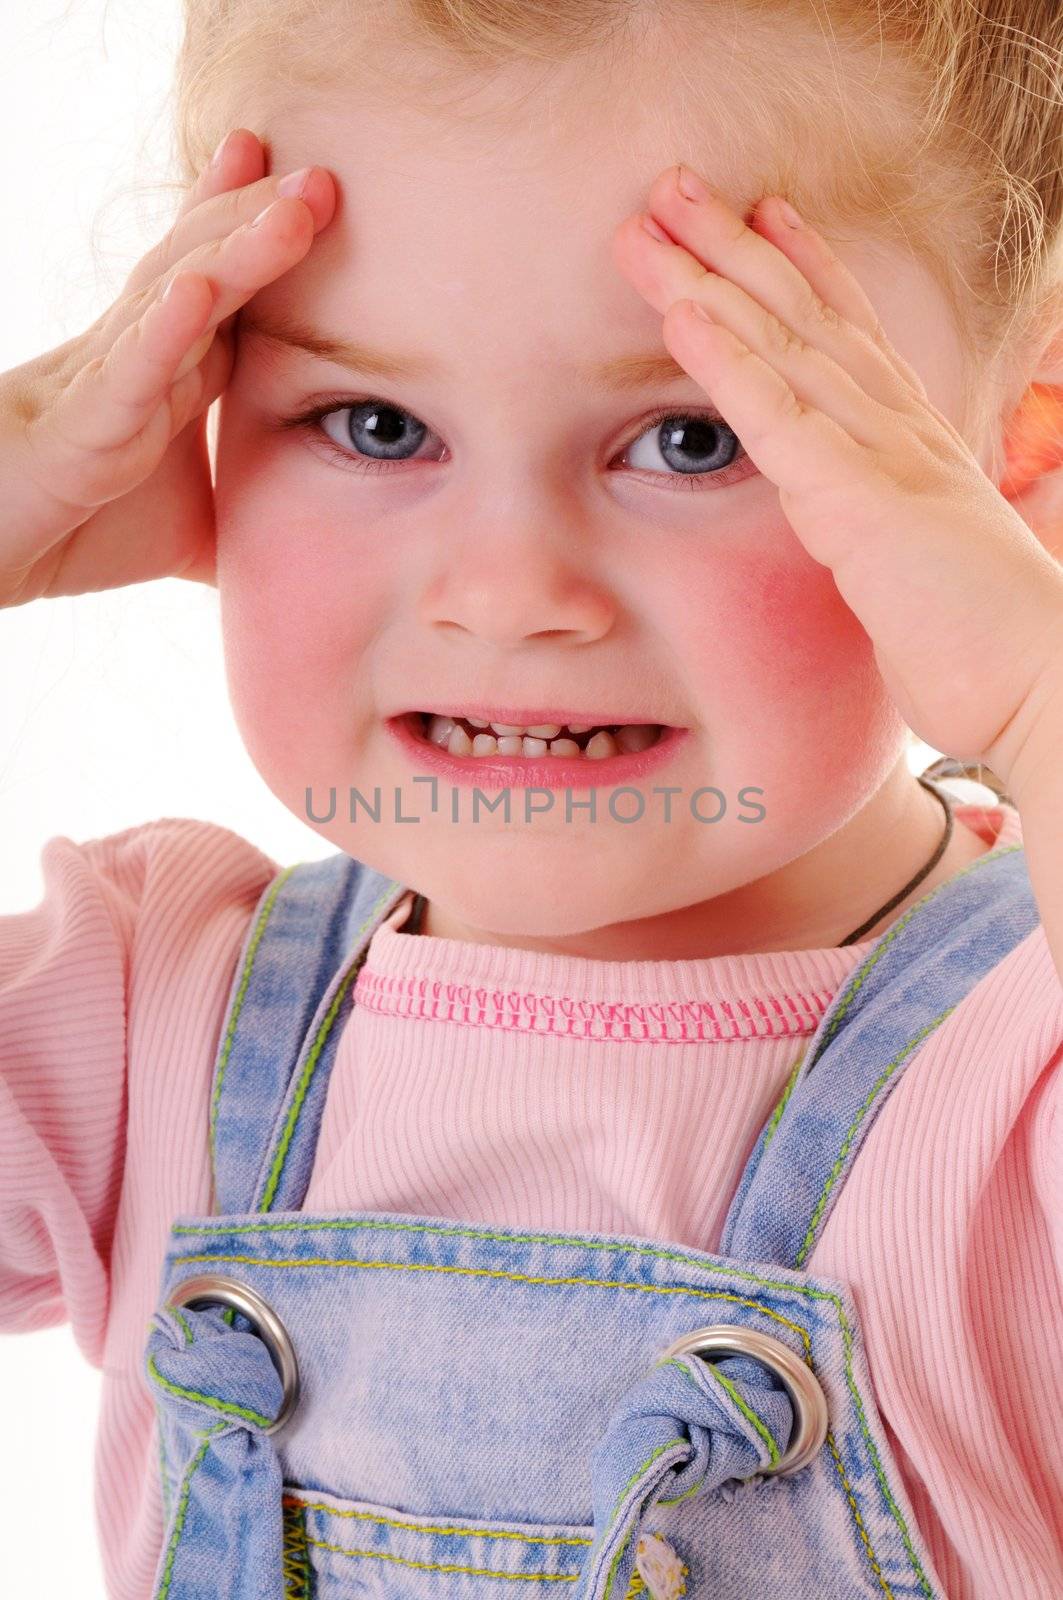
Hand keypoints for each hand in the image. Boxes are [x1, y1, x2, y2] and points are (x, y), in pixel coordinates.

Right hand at [0, 129, 335, 606]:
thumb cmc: (73, 530)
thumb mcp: (193, 535)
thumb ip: (256, 529)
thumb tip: (325, 546)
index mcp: (163, 371)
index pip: (218, 288)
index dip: (253, 228)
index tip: (308, 183)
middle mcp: (132, 359)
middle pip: (202, 269)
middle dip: (259, 218)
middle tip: (323, 178)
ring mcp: (102, 387)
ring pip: (170, 300)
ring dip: (232, 251)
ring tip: (290, 209)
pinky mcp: (76, 437)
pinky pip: (124, 376)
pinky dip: (163, 332)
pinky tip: (197, 293)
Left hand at [611, 164, 1062, 789]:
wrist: (1038, 686)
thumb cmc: (981, 646)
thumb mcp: (921, 571)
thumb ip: (884, 537)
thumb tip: (865, 540)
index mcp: (913, 447)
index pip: (853, 338)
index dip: (806, 269)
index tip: (766, 214)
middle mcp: (899, 433)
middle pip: (804, 319)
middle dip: (735, 249)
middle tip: (676, 186)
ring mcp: (881, 459)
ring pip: (781, 348)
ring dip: (710, 281)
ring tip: (653, 220)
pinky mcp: (859, 501)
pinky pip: (778, 418)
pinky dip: (727, 363)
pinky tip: (682, 312)